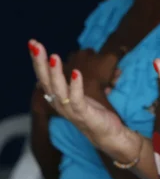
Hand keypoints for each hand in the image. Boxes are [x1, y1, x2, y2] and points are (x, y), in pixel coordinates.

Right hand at [28, 40, 141, 160]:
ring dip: (56, 73)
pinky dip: (75, 85)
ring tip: (54, 56)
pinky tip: (76, 72)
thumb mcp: (78, 96)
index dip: (38, 61)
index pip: (44, 77)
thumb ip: (69, 84)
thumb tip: (67, 67)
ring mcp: (70, 110)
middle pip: (46, 81)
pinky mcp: (84, 114)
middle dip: (40, 63)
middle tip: (36, 46)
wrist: (107, 135)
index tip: (33, 43)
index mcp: (57, 98)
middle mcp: (59, 104)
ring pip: (58, 90)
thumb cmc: (92, 113)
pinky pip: (77, 99)